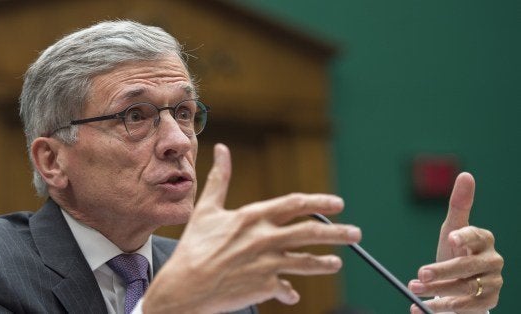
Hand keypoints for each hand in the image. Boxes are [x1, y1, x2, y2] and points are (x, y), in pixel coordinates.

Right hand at [143, 143, 361, 313]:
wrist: (185, 287)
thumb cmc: (194, 247)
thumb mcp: (207, 209)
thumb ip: (220, 178)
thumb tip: (222, 149)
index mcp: (254, 217)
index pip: (296, 204)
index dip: (320, 201)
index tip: (338, 203)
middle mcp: (266, 239)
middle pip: (312, 232)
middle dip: (338, 232)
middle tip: (356, 234)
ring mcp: (268, 264)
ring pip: (308, 262)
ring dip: (326, 262)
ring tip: (337, 262)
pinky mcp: (265, 287)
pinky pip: (287, 289)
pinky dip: (291, 291)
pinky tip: (294, 293)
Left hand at [408, 173, 503, 312]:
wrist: (460, 283)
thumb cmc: (455, 251)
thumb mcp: (452, 229)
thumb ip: (459, 205)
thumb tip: (466, 175)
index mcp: (483, 239)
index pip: (475, 236)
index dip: (464, 237)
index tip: (451, 238)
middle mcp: (492, 260)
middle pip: (466, 266)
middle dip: (442, 270)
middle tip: (420, 274)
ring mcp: (492, 282)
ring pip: (464, 288)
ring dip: (437, 291)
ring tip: (414, 288)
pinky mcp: (488, 301)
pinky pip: (466, 306)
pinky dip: (443, 307)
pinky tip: (424, 308)